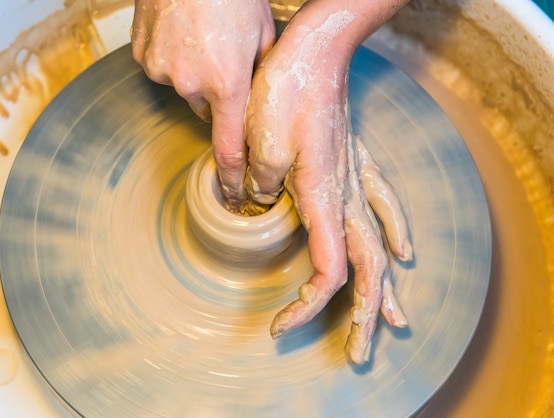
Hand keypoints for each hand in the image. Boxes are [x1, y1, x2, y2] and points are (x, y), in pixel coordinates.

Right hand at [131, 0, 275, 208]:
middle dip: (218, 96)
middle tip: (225, 62)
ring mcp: (161, 70)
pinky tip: (182, 32)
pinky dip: (173, 58)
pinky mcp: (142, 56)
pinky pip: (162, 68)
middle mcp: (190, 85)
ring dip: (194, 74)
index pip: (228, 151)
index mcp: (227, 84)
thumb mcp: (263, 33)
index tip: (235, 198)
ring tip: (203, 38)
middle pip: (207, 111)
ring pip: (184, 88)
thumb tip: (263, 104)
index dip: (233, 179)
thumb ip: (263, 76)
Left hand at [243, 0, 410, 363]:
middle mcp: (346, 196)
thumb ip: (258, 188)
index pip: (328, 272)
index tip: (282, 325)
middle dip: (364, 318)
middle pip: (367, 272)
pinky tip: (406, 250)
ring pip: (380, 247)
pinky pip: (382, 206)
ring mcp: (354, 179)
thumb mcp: (258, 145)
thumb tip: (252, 207)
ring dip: (388, 289)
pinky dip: (393, 234)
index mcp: (324, 199)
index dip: (309, 307)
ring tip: (398, 322)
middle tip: (359, 354)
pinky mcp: (351, 162)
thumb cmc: (285, 91)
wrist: (313, 49)